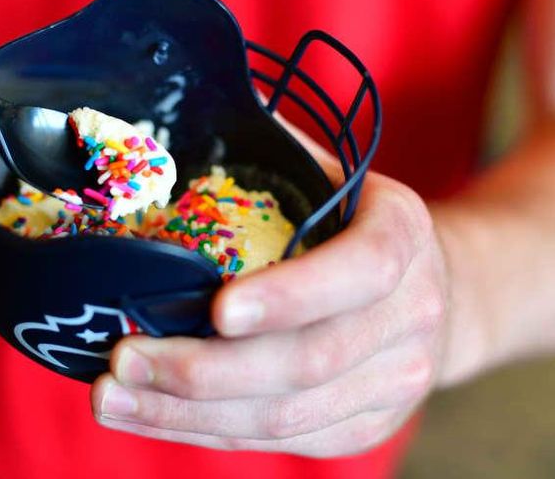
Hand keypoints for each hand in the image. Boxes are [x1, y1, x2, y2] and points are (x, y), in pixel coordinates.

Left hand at [91, 172, 448, 456]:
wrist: (439, 295)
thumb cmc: (355, 223)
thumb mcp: (332, 174)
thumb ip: (269, 150)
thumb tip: (170, 112)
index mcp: (404, 236)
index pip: (360, 271)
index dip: (291, 295)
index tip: (217, 310)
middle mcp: (412, 316)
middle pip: (310, 362)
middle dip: (206, 370)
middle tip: (124, 358)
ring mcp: (393, 383)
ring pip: (287, 417)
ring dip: (190, 413)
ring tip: (114, 397)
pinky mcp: (364, 428)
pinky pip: (282, 443)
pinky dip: (208, 432)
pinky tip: (153, 415)